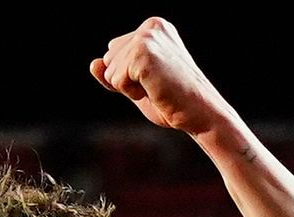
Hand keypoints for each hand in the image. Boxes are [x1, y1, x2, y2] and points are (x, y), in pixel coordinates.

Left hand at [89, 18, 231, 137]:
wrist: (199, 113)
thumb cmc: (171, 99)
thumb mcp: (137, 82)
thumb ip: (114, 71)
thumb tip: (93, 64)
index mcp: (154, 27)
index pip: (113, 51)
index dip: (127, 74)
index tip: (155, 78)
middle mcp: (151, 26)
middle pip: (109, 58)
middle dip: (126, 79)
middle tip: (156, 85)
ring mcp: (147, 38)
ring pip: (109, 70)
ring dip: (129, 87)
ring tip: (156, 87)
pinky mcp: (142, 54)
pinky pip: (115, 79)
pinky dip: (130, 92)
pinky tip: (153, 90)